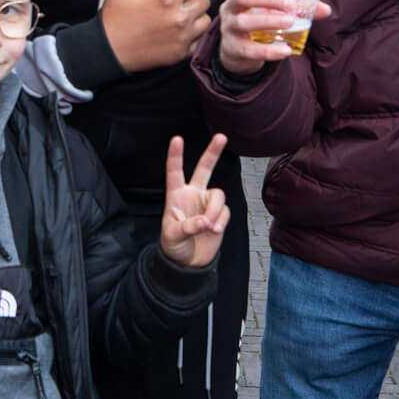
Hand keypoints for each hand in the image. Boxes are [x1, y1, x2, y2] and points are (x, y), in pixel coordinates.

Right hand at [100, 0, 211, 70]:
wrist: (109, 52)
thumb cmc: (114, 21)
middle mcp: (179, 17)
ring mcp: (182, 36)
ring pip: (205, 19)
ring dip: (198, 14)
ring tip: (185, 12)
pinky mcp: (181, 53)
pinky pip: (199, 39)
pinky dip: (194, 34)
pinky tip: (182, 30)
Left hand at [159, 134, 230, 267]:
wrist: (188, 263)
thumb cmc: (173, 246)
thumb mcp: (173, 237)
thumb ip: (188, 227)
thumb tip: (206, 221)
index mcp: (176, 196)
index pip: (175, 172)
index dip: (175, 156)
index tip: (177, 139)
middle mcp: (193, 195)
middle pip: (204, 169)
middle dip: (213, 152)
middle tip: (221, 136)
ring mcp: (206, 204)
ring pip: (218, 195)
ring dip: (215, 211)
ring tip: (210, 227)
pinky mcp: (219, 214)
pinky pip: (225, 211)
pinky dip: (221, 220)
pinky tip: (214, 231)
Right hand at [215, 0, 327, 75]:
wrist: (235, 50)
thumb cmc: (256, 19)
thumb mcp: (271, 9)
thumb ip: (297, 7)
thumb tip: (325, 9)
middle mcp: (231, 6)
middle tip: (290, 5)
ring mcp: (230, 28)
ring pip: (244, 22)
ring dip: (269, 21)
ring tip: (290, 23)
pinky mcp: (234, 49)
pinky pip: (249, 49)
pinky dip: (268, 50)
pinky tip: (285, 50)